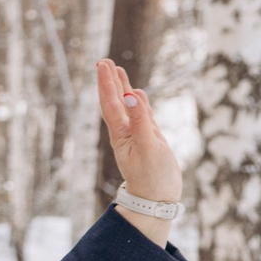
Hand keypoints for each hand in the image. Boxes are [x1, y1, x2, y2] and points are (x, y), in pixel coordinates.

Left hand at [97, 58, 179, 244]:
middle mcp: (125, 131)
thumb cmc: (152, 176)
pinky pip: (141, 115)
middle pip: (114, 101)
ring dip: (122, 88)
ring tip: (118, 71)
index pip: (110, 102)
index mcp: (120, 132)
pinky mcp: (149, 140)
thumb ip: (140, 120)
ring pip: (128, 106)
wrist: (158, 199)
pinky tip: (137, 94)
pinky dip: (138, 102)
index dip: (106, 82)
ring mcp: (137, 135)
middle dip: (110, 81)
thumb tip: (131, 95)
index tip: (102, 64)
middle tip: (104, 61)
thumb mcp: (148, 146)